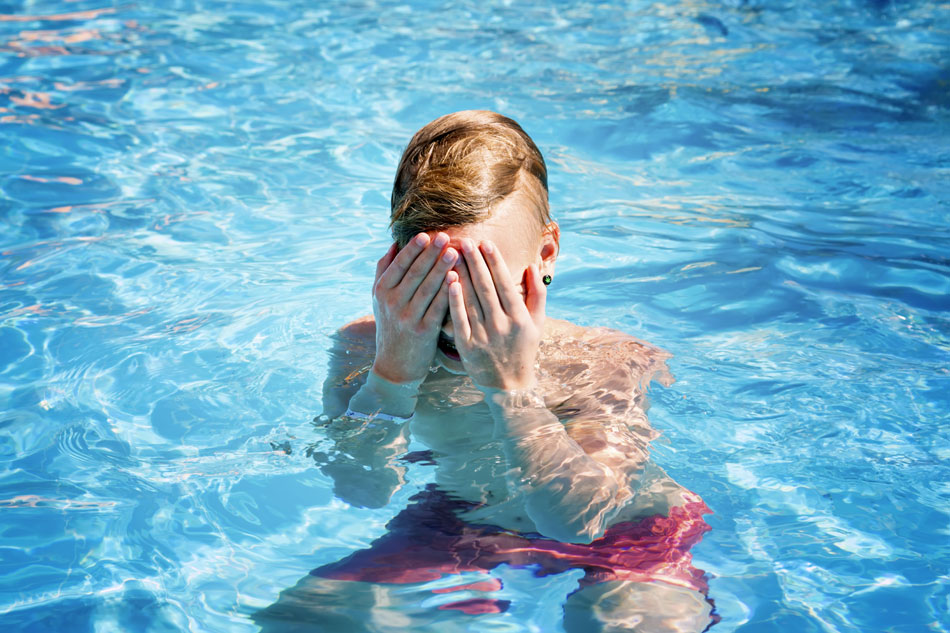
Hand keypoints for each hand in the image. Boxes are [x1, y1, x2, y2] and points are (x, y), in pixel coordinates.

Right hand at [372, 232, 458, 383]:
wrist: (395, 364)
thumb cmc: (390, 325)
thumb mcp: (379, 299)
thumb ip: (384, 270)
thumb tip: (394, 243)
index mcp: (382, 291)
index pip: (399, 265)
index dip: (413, 249)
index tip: (426, 234)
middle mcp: (393, 303)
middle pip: (415, 273)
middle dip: (430, 253)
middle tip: (445, 236)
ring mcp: (408, 317)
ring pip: (427, 288)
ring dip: (442, 268)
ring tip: (455, 252)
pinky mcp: (424, 331)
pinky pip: (438, 307)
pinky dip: (448, 291)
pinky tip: (458, 278)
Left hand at [447, 238, 545, 389]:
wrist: (509, 385)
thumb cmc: (524, 349)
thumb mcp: (537, 322)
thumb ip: (538, 293)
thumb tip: (532, 266)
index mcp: (519, 317)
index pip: (505, 283)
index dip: (494, 261)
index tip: (485, 242)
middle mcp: (502, 325)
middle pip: (486, 287)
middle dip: (475, 262)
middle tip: (464, 241)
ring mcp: (484, 336)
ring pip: (471, 299)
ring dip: (462, 274)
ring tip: (453, 254)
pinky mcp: (468, 346)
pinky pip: (459, 319)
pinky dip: (454, 300)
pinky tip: (449, 281)